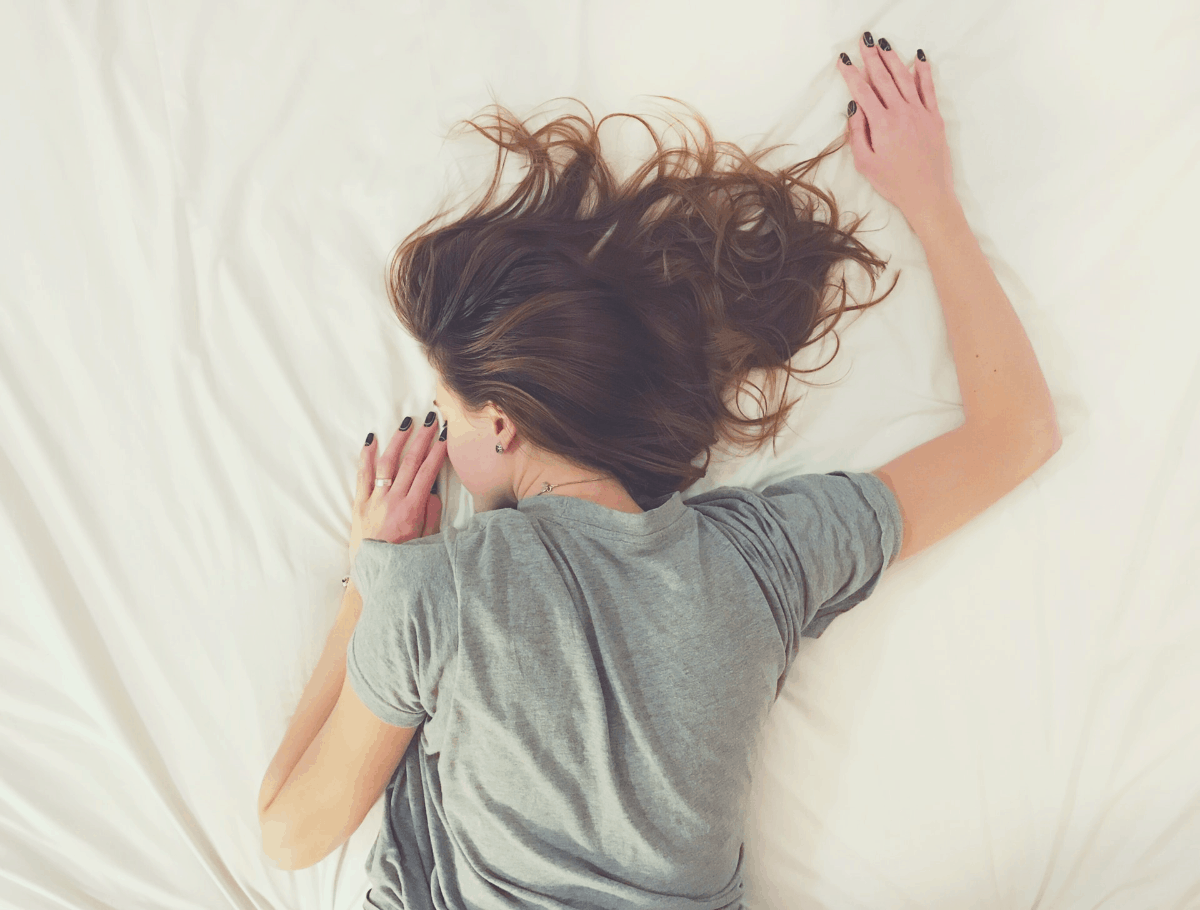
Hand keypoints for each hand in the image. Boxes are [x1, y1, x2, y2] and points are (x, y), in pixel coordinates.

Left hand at [350, 413, 446, 565]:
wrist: (373, 575)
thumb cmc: (402, 560)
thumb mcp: (426, 540)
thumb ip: (431, 514)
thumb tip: (434, 491)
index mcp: (412, 509)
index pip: (428, 472)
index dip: (437, 452)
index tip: (444, 436)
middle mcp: (393, 500)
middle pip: (410, 462)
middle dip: (422, 438)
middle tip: (430, 420)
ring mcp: (374, 500)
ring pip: (387, 463)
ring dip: (398, 441)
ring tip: (406, 424)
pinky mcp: (359, 504)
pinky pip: (362, 476)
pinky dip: (366, 456)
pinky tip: (371, 440)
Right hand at [837, 34, 955, 221]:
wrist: (928, 195)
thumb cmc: (894, 184)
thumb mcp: (865, 164)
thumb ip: (857, 134)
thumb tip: (854, 109)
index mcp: (881, 124)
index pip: (863, 92)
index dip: (851, 74)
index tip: (844, 60)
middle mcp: (901, 112)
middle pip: (883, 78)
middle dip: (872, 58)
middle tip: (864, 41)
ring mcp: (920, 113)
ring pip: (904, 78)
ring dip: (893, 59)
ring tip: (884, 44)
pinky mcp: (934, 118)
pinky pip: (928, 89)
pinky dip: (923, 72)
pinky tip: (918, 58)